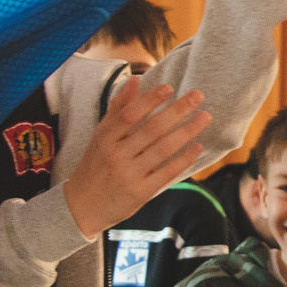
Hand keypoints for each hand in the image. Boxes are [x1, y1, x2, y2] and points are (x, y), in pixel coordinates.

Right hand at [62, 79, 210, 238]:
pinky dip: (183, 159)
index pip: (129, 115)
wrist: (82, 206)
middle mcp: (116, 155)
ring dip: (186, 131)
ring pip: (162, 149)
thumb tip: (135, 80)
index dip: (150, 100)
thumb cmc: (95, 165)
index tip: (170, 87)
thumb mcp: (101, 136)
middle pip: (151, 129)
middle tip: (198, 96)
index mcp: (105, 138)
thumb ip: (118, 108)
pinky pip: (166, 172)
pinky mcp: (141, 192)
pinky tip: (197, 146)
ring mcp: (129, 174)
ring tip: (205, 117)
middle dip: (177, 110)